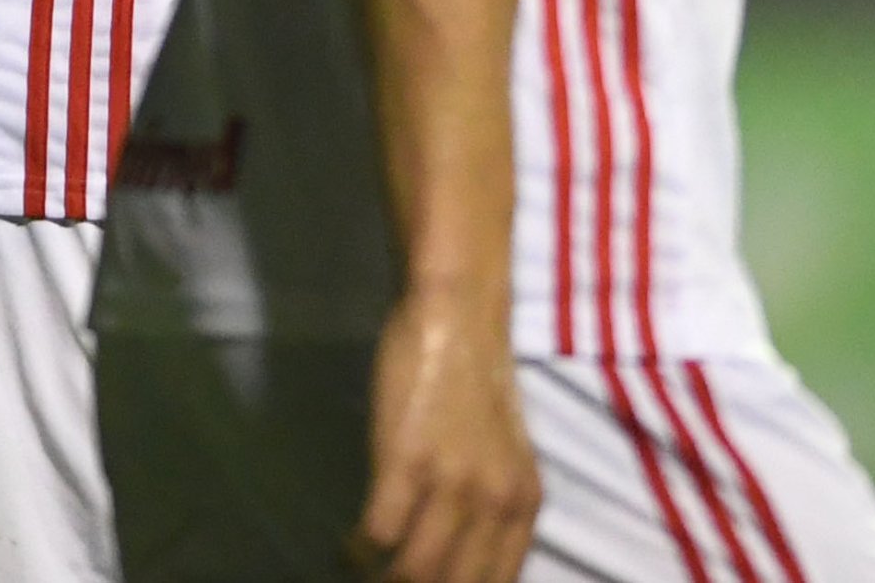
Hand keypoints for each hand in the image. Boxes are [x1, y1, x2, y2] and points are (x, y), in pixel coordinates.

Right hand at [357, 288, 541, 582]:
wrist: (457, 317)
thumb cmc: (476, 384)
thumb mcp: (507, 458)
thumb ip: (494, 511)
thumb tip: (461, 567)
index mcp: (525, 505)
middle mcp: (497, 502)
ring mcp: (453, 482)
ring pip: (413, 573)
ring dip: (380, 582)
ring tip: (362, 573)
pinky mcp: (407, 460)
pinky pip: (378, 535)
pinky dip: (358, 551)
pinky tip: (350, 546)